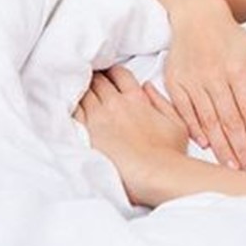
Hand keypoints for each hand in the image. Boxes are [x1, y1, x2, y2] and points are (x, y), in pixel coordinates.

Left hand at [73, 66, 187, 205]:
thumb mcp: (176, 122)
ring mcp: (99, 117)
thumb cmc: (169, 152)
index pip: (120, 74)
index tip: (109, 75)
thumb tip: (147, 87)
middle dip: (95, 79)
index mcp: (137, 99)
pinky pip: (73, 111)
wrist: (154, 173)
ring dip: (81, 90)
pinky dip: (70, 105)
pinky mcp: (86, 133)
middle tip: (91, 81)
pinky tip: (69, 106)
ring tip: (77, 91)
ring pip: (83, 93)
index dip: (113, 72)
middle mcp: (116, 104)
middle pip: (98, 81)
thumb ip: (161, 101)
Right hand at [163, 18, 245, 173]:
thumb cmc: (232, 35)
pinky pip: (185, 112)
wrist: (195, 16)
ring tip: (231, 167)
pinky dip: (195, 131)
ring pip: (208, 121)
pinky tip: (206, 147)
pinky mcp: (175, 83)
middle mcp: (214, 78)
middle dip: (241, 150)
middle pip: (230, 121)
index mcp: (237, 70)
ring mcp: (192, 81)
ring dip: (220, 147)